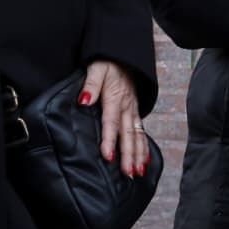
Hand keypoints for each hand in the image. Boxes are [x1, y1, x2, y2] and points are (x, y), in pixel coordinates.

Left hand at [82, 60, 149, 178]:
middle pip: (127, 134)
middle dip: (128, 154)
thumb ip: (90, 85)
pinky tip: (145, 161)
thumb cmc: (108, 63)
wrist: (124, 56)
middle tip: (128, 173)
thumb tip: (84, 101)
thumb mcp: (96, 68)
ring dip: (137, 154)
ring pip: (137, 135)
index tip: (108, 156)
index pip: (111, 122)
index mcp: (114, 98)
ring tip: (137, 172)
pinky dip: (144, 147)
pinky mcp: (135, 111)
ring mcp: (133, 109)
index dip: (110, 140)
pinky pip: (141, 131)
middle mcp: (126, 106)